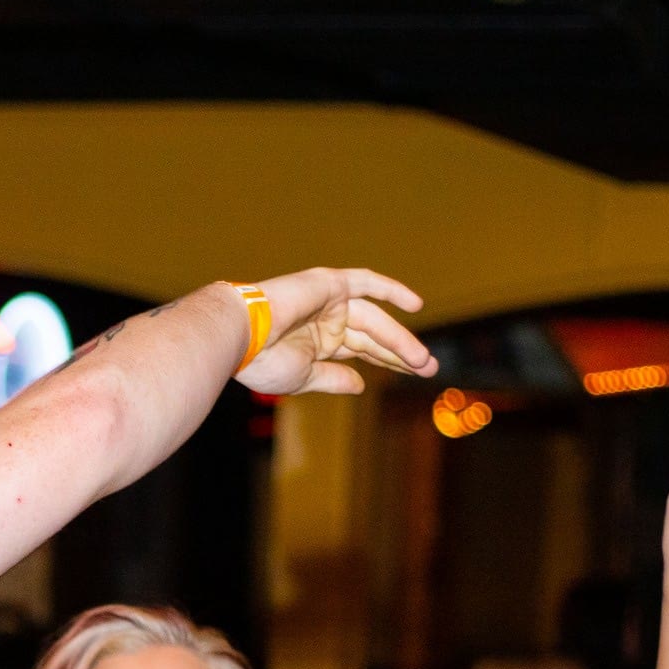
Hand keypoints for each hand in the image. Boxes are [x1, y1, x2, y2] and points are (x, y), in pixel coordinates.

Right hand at [232, 269, 436, 396]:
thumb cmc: (261, 361)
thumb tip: (361, 385)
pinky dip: (390, 290)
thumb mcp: (303, 378)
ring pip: (374, 321)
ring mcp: (329, 302)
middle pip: (374, 337)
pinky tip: (415, 305)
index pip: (363, 352)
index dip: (389, 362)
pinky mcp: (329, 285)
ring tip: (422, 360)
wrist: (238, 336)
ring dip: (399, 339)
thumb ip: (333, 379)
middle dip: (401, 353)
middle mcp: (326, 321)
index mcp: (318, 344)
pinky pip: (366, 283)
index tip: (415, 373)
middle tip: (429, 369)